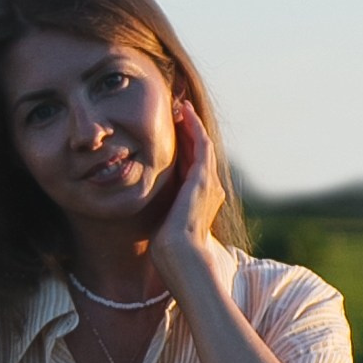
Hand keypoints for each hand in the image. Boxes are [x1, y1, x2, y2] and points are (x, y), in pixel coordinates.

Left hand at [149, 95, 224, 272]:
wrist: (180, 255)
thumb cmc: (169, 248)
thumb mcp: (165, 221)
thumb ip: (164, 208)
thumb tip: (153, 207)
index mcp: (199, 196)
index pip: (192, 163)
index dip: (184, 143)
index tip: (172, 127)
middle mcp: (209, 187)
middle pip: (198, 150)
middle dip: (188, 129)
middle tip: (177, 109)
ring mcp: (209, 182)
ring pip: (202, 144)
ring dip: (192, 124)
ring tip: (181, 107)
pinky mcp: (204, 179)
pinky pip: (202, 146)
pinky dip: (195, 129)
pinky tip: (185, 115)